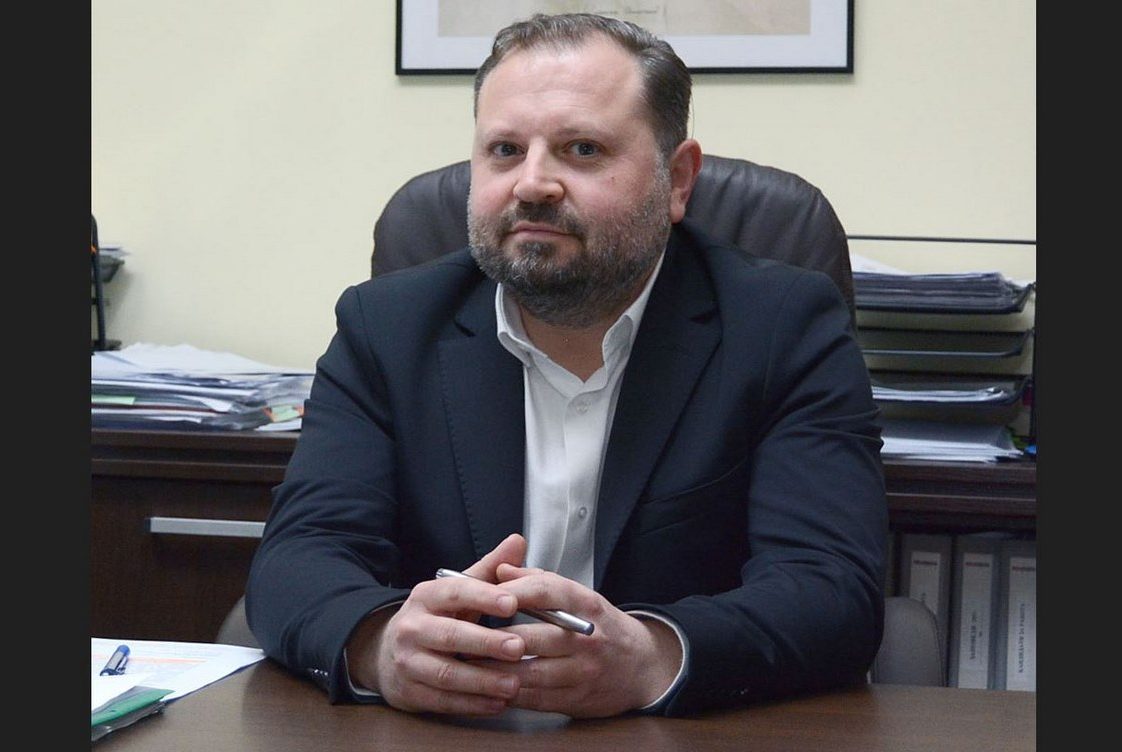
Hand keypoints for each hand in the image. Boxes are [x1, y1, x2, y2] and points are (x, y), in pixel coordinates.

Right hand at [345, 534, 529, 714]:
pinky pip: (443, 701)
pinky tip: (497, 704)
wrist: (385, 652)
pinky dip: (472, 705)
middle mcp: (412, 627)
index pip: (455, 592)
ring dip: (482, 681)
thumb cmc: (435, 618)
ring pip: (446, 674)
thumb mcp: (457, 590)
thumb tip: (517, 541)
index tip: (513, 602)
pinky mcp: (409, 692)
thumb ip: (489, 569)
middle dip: (485, 642)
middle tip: (518, 647)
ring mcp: (408, 662)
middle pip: (450, 635)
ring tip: (514, 684)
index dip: (484, 596)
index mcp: (426, 596)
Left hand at [476, 565, 682, 717]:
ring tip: (467, 664)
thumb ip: (538, 581)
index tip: (483, 594)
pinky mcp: (577, 700)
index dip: (512, 592)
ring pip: (530, 672)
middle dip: (493, 638)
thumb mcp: (578, 596)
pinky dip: (509, 693)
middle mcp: (587, 637)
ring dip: (495, 670)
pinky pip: (535, 698)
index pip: (547, 591)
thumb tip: (501, 569)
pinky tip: (489, 686)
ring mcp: (583, 671)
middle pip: (533, 636)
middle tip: (461, 636)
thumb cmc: (601, 626)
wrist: (642, 666)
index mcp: (586, 604)